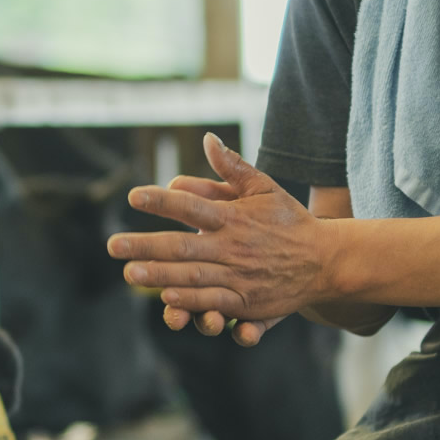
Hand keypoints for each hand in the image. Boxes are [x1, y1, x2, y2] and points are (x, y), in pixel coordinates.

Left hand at [108, 134, 324, 345]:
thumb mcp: (265, 187)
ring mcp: (240, 276)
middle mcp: (233, 247)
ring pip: (193, 277)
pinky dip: (192, 301)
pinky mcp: (248, 302)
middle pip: (183, 246)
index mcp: (234, 217)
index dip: (162, 201)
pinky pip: (216, 301)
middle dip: (146, 246)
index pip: (192, 207)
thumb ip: (233, 167)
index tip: (133, 196)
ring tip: (130, 274)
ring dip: (160, 276)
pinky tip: (168, 299)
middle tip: (113, 246)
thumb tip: (208, 138)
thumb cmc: (290, 221)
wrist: (327, 261)